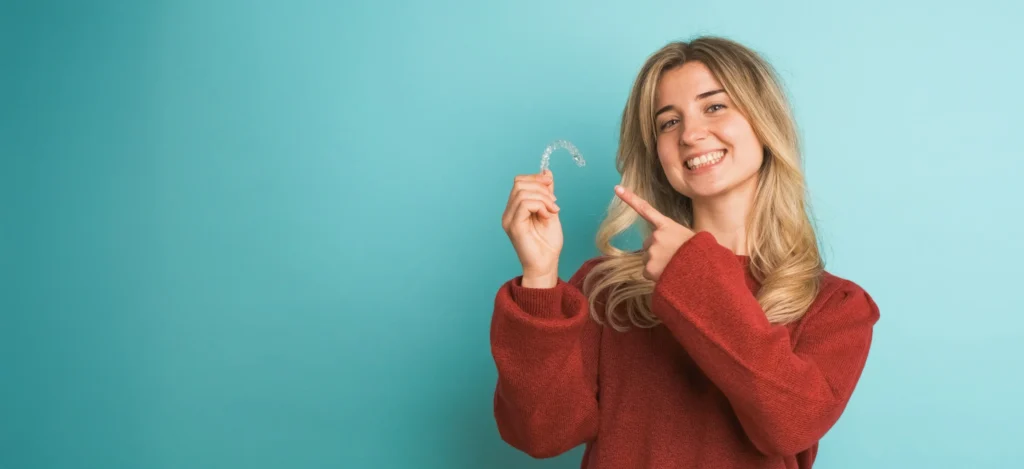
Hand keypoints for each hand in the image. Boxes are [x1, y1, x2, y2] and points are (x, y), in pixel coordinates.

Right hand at [501, 170, 562, 284]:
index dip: (536, 179)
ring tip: (552, 211)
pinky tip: (548, 216)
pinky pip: (525, 204)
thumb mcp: (550, 211)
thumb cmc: (547, 243)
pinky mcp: (514, 226)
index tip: (552, 188)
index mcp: (515, 209)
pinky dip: (540, 205)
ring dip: (543, 198)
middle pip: (519, 183)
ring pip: (522, 192)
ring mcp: (509, 219)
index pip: (520, 182)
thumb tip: (546, 172)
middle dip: (541, 187)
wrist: (546, 264)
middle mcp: (509, 213)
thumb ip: (546, 193)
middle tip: (554, 202)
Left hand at [614, 185, 694, 281]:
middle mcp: (656, 236)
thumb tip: (667, 246)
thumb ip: (673, 236)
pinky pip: (647, 272)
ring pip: (648, 258)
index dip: (630, 198)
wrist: (704, 270)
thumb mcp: (689, 236)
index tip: (617, 189)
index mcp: (667, 225)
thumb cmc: (700, 253)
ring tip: (673, 266)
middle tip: (673, 256)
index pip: (645, 209)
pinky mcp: (649, 268)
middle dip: (657, 250)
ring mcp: (651, 252)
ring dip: (657, 263)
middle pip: (648, 243)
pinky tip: (668, 274)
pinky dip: (655, 275)